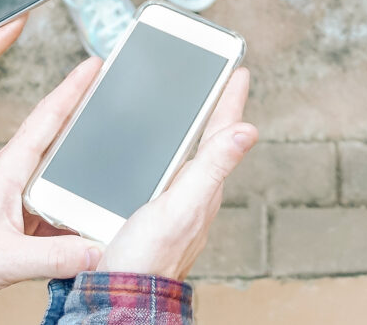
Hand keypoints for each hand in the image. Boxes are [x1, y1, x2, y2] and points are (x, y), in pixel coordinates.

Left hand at [0, 60, 105, 315]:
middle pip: (54, 134)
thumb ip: (55, 257)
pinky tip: (86, 211)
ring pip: (54, 169)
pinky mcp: (12, 215)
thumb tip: (98, 252)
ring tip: (108, 146)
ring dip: (79, 157)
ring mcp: (10, 195)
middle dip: (82, 108)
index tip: (93, 65)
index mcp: (6, 172)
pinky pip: (50, 201)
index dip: (72, 88)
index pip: (46, 119)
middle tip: (109, 89)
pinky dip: (71, 202)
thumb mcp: (4, 261)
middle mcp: (9, 176)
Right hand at [101, 69, 256, 278]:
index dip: (229, 100)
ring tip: (198, 108)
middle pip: (209, 142)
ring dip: (194, 131)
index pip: (223, 132)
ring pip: (188, 158)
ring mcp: (174, 206)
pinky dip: (167, 155)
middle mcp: (192, 194)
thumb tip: (249, 131)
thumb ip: (212, 167)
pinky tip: (157, 154)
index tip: (238, 71)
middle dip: (216, 110)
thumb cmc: (147, 258)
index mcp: (202, 186)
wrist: (117, 295)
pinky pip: (165, 174)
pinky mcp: (152, 215)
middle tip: (222, 84)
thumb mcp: (181, 205)